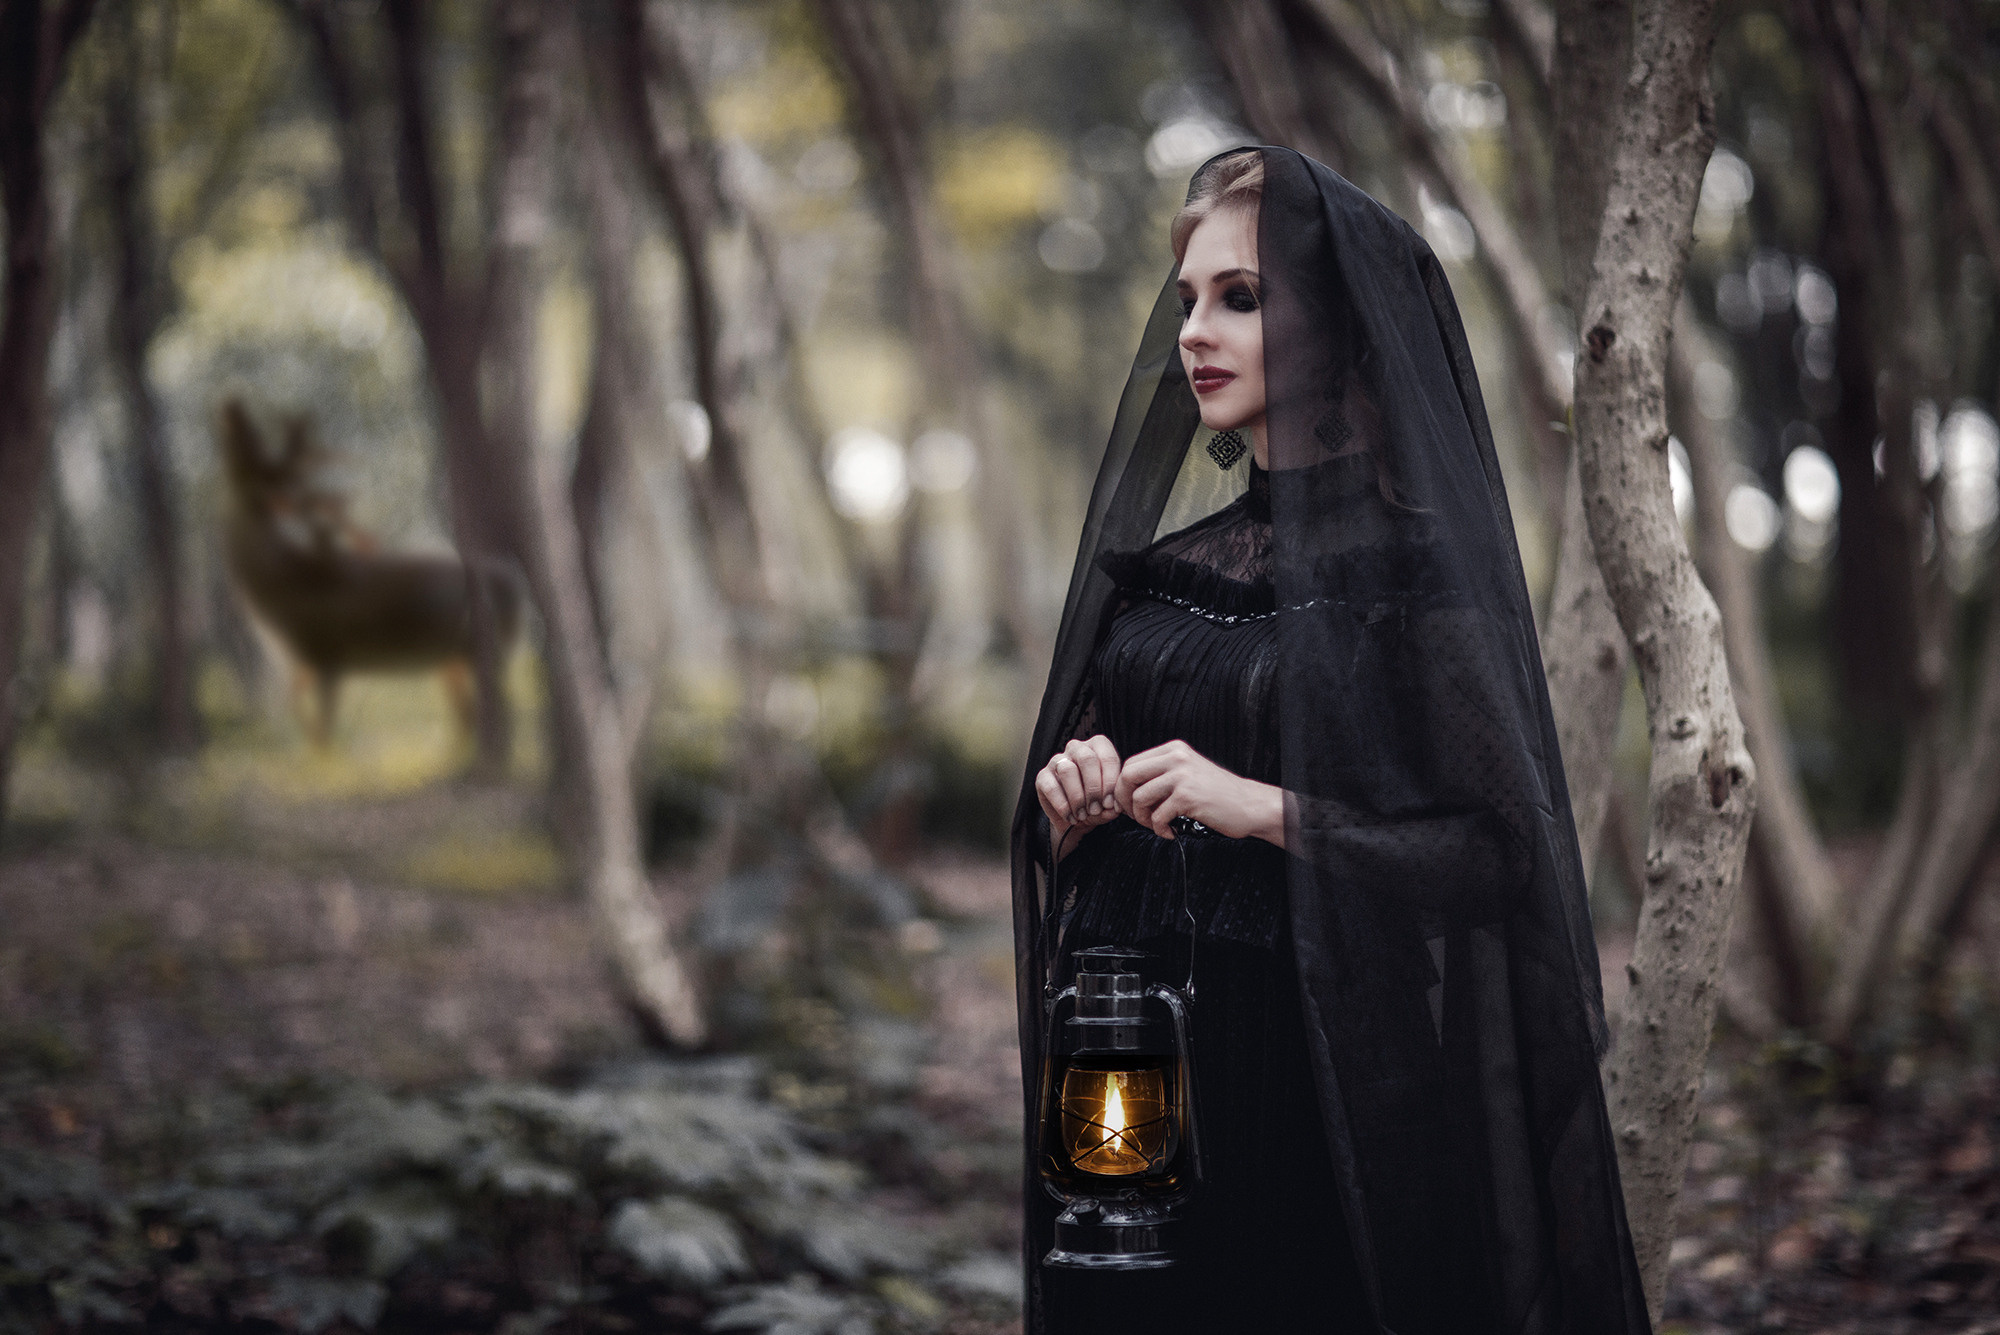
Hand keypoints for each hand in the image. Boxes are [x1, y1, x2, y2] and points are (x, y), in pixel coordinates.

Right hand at [1035, 735, 1123, 851]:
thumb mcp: (1108, 805)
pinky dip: (1063, 806)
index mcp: (1098, 748)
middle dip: (1093, 788)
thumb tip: (1114, 808)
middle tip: (1096, 809)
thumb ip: (1113, 805)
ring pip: (1068, 770)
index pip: (1107, 757)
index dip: (1110, 783)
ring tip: (1083, 815)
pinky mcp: (1042, 776)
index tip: (1110, 804)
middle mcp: (1077, 749)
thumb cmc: (1095, 804)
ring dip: (1077, 797)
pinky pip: (1051, 787)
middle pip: (1087, 759)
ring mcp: (1057, 761)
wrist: (1074, 819)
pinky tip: (1071, 817)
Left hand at [1114, 740, 1285, 846]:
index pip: (1131, 763)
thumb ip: (1161, 775)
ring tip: (1158, 826)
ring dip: (1143, 818)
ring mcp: (1182, 776)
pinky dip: (1160, 829)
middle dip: (1125, 801)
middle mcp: (1176, 757)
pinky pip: (1157, 816)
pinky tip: (1171, 832)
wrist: (1249, 805)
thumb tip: (1125, 791)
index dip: (1123, 787)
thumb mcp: (1187, 772)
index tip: (1129, 805)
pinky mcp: (1188, 796)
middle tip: (1137, 817)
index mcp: (1174, 750)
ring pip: (1139, 797)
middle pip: (1128, 776)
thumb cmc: (1216, 794)